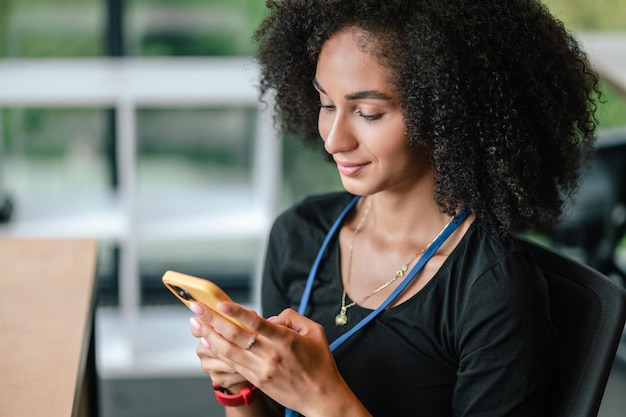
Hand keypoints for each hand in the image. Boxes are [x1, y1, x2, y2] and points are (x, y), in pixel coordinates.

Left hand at [191, 302, 367, 416]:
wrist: (321, 397)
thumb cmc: (320, 364)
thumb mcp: (315, 332)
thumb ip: (293, 317)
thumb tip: (271, 316)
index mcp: (285, 340)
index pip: (256, 323)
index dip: (237, 312)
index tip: (221, 303)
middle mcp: (271, 354)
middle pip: (235, 335)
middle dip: (213, 319)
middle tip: (197, 307)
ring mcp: (262, 369)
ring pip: (229, 350)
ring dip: (209, 335)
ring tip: (196, 323)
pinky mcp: (257, 380)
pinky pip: (233, 364)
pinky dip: (218, 351)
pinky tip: (208, 342)